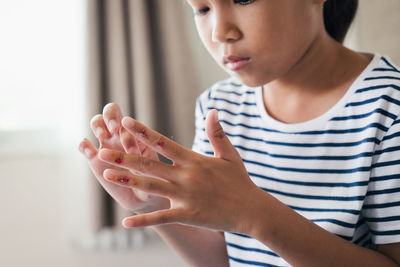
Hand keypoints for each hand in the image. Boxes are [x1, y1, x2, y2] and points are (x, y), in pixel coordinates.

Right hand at [78, 103, 169, 213]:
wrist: (143, 198)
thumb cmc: (154, 184)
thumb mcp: (153, 174)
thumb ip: (144, 165)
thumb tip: (137, 157)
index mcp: (137, 136)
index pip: (129, 123)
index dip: (129, 132)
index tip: (132, 150)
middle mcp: (121, 137)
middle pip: (111, 111)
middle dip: (110, 116)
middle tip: (113, 129)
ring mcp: (107, 146)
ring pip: (97, 122)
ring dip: (98, 125)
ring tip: (102, 136)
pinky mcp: (95, 160)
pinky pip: (84, 145)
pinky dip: (83, 144)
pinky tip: (90, 151)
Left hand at [98, 109, 262, 233]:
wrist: (252, 209)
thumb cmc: (240, 181)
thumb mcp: (229, 155)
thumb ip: (217, 133)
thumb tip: (213, 110)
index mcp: (194, 160)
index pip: (163, 143)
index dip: (143, 132)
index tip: (125, 122)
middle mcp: (186, 176)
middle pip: (150, 163)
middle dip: (124, 156)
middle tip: (102, 151)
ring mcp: (186, 196)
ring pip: (151, 186)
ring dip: (128, 179)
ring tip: (107, 173)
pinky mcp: (188, 214)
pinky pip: (162, 217)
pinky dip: (143, 220)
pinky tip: (125, 222)